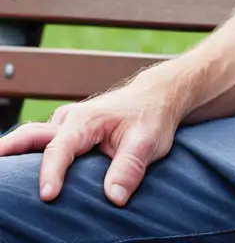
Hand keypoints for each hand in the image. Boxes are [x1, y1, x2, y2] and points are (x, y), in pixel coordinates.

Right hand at [0, 72, 187, 206]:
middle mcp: (70, 120)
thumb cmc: (152, 118)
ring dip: (14, 155)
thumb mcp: (148, 141)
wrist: (158, 96)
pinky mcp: (66, 134)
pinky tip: (18, 177)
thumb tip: (114, 198)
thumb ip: (130, 167)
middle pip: (30, 136)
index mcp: (87, 120)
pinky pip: (40, 146)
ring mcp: (65, 126)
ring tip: (4, 179)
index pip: (61, 149)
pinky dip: (26, 157)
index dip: (51, 174)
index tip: (47, 197)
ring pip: (32, 140)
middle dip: (9, 151)